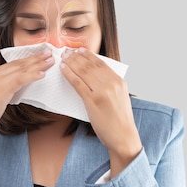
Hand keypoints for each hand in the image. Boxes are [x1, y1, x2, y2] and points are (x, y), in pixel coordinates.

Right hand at [0, 50, 53, 157]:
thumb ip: (3, 90)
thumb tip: (18, 88)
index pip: (11, 64)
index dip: (26, 59)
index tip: (39, 56)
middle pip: (17, 64)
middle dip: (35, 58)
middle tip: (48, 53)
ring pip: (20, 69)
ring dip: (37, 64)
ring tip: (50, 61)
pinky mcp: (0, 90)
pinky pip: (20, 79)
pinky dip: (32, 76)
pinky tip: (42, 74)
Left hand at [60, 47, 141, 175]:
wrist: (123, 136)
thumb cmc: (119, 120)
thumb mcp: (119, 98)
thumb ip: (110, 86)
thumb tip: (95, 77)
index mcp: (119, 81)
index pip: (101, 63)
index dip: (88, 55)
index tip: (79, 49)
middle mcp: (112, 83)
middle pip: (91, 65)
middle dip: (77, 57)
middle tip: (66, 51)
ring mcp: (102, 92)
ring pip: (83, 72)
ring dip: (71, 63)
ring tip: (63, 58)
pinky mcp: (93, 101)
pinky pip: (78, 83)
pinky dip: (69, 74)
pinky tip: (63, 69)